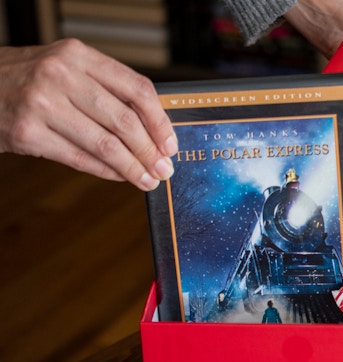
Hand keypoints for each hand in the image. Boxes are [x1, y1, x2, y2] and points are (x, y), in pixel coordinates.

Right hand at [0, 39, 176, 190]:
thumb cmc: (28, 79)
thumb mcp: (65, 68)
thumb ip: (105, 89)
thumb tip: (153, 128)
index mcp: (77, 55)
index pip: (136, 89)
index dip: (160, 121)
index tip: (171, 143)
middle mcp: (59, 75)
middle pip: (124, 121)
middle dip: (150, 151)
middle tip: (164, 168)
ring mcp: (41, 105)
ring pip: (105, 145)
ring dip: (133, 168)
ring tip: (148, 179)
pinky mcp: (27, 133)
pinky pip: (80, 159)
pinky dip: (106, 171)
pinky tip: (120, 176)